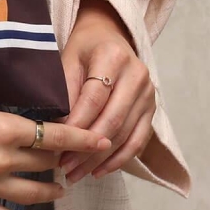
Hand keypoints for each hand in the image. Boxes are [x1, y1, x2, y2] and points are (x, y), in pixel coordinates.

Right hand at [0, 96, 109, 209]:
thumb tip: (17, 122)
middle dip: (61, 159)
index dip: (80, 139)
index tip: (100, 140)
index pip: (53, 135)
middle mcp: (0, 159)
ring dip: (50, 191)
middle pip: (45, 162)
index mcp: (2, 128)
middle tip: (72, 158)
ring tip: (59, 189)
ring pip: (33, 194)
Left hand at [59, 0, 155, 183]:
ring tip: (76, 174)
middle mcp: (137, 75)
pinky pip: (138, 141)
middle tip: (65, 167)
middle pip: (112, 120)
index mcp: (113, 57)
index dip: (77, 124)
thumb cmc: (84, 48)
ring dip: (99, 159)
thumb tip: (57, 129)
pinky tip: (99, 171)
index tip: (58, 144)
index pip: (94, 98)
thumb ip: (65, 90)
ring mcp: (148, 94)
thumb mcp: (68, 58)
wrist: (110, 36)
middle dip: (87, 148)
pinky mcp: (152, 110)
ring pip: (125, 135)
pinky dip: (118, 159)